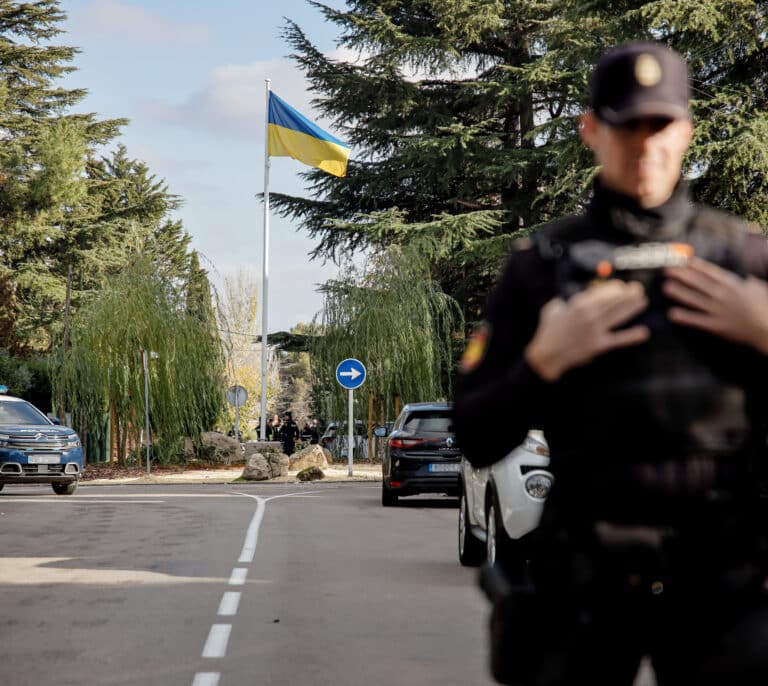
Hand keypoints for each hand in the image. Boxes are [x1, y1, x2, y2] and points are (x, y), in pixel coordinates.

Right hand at [524, 280, 649, 381]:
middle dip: (628, 294)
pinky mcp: (598, 345)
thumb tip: (572, 293)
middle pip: (614, 302)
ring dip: (633, 308)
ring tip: (643, 302)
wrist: (547, 354)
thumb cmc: (548, 331)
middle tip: (638, 289)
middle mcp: (590, 316)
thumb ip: (564, 299)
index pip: (602, 292)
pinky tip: (643, 332)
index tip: (622, 285)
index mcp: (578, 305)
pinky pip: (618, 339)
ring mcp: (595, 331)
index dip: (615, 288)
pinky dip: (631, 336)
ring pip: (619, 316)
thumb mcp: (553, 308)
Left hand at [664, 257, 767, 353]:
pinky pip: (697, 320)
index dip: (695, 265)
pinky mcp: (717, 326)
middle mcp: (724, 295)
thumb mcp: (756, 287)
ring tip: (665, 287)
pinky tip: (672, 313)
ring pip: (695, 300)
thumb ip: (744, 280)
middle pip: (699, 283)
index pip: (710, 272)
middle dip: (682, 275)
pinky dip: (685, 317)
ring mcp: (719, 311)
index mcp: (733, 284)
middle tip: (666, 270)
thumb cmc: (764, 306)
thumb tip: (739, 274)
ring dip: (679, 293)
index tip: (682, 260)